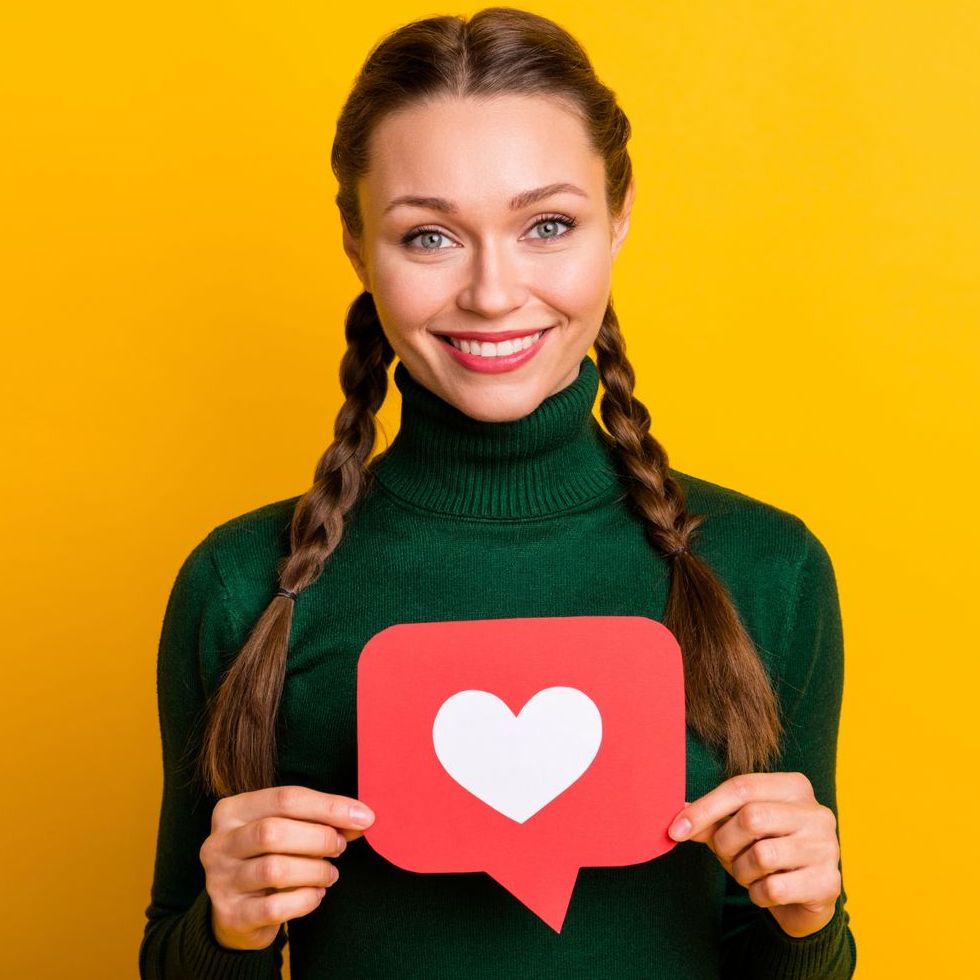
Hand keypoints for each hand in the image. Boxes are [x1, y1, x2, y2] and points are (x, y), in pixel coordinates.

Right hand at [199, 785, 375, 949]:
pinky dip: (305, 899)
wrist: (236, 913)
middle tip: (341, 846)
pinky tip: (316, 894)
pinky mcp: (231, 915)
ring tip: (331, 873)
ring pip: (274, 869)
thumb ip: (319, 821)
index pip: (285, 798)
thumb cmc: (267, 858)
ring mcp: (220, 880)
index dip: (329, 806)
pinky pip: (275, 907)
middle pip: (275, 831)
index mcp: (232, 811)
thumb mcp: (287, 830)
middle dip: (319, 838)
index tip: (364, 816)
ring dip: (315, 870)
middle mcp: (219, 843)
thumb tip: (361, 818)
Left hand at [667, 771, 840, 937]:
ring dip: (741, 871)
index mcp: (794, 786)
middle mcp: (816, 812)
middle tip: (725, 855)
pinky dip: (757, 894)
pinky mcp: (829, 882)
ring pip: (762, 855)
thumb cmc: (768, 851)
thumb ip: (711, 820)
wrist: (808, 896)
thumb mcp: (739, 829)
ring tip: (748, 873)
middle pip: (750, 818)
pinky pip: (774, 889)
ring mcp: (827, 847)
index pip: (741, 787)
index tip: (675, 830)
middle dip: (725, 843)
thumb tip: (676, 817)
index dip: (704, 808)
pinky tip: (765, 891)